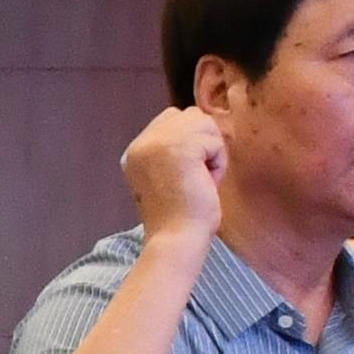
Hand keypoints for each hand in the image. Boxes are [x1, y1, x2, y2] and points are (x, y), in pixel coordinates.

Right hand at [118, 110, 227, 239]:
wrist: (176, 237)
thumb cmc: (179, 215)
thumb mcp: (166, 174)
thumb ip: (173, 148)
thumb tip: (202, 123)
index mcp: (135, 150)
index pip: (172, 118)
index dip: (190, 141)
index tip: (183, 175)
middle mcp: (142, 142)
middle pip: (191, 116)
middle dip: (202, 143)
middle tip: (193, 177)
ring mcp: (159, 142)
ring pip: (205, 125)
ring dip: (211, 153)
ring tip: (199, 179)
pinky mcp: (180, 147)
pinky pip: (215, 141)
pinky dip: (218, 163)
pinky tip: (205, 182)